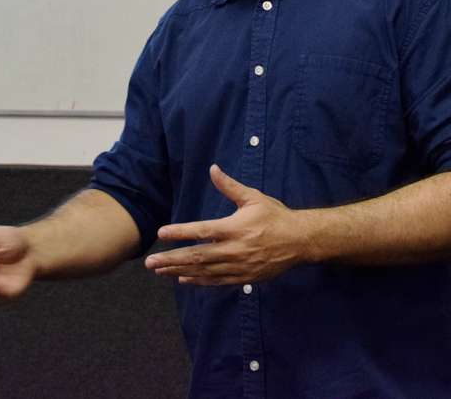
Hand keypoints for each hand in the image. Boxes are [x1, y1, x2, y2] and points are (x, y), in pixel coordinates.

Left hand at [144, 164, 309, 285]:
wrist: (299, 241)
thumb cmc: (275, 216)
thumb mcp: (253, 197)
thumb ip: (230, 186)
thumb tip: (213, 169)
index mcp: (235, 228)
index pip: (202, 231)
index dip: (180, 232)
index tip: (161, 234)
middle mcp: (234, 250)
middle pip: (198, 256)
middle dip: (172, 259)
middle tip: (151, 262)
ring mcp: (238, 266)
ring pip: (204, 271)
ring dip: (180, 271)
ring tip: (160, 271)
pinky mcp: (244, 277)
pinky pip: (217, 281)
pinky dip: (199, 281)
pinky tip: (183, 279)